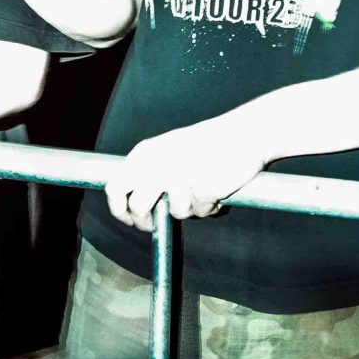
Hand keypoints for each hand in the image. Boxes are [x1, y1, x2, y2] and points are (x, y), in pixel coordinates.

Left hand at [104, 115, 274, 230]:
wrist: (243, 133)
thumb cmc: (207, 143)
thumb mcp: (166, 149)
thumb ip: (147, 171)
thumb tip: (133, 204)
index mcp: (144, 154)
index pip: (115, 189)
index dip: (120, 211)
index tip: (131, 220)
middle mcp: (157, 165)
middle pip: (137, 208)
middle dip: (146, 222)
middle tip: (156, 224)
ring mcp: (180, 178)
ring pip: (174, 213)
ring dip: (189, 210)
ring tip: (202, 190)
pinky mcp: (203, 189)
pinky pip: (201, 212)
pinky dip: (210, 206)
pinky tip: (217, 189)